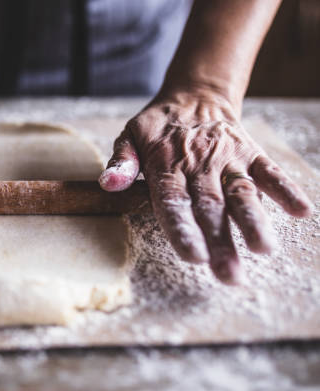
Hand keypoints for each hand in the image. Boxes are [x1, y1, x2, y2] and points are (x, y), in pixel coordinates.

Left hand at [99, 90, 312, 283]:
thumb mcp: (130, 137)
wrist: (194, 95)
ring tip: (264, 249)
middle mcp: (199, 165)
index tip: (193, 257)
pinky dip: (285, 189)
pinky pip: (270, 171)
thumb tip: (108, 184)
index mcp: (166, 166)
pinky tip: (300, 210)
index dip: (183, 230)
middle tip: (229, 275)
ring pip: (242, 192)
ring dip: (254, 221)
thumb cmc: (157, 127)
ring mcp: (228, 159)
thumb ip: (121, 162)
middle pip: (211, 207)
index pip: (174, 202)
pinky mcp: (250, 153)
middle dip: (220, 242)